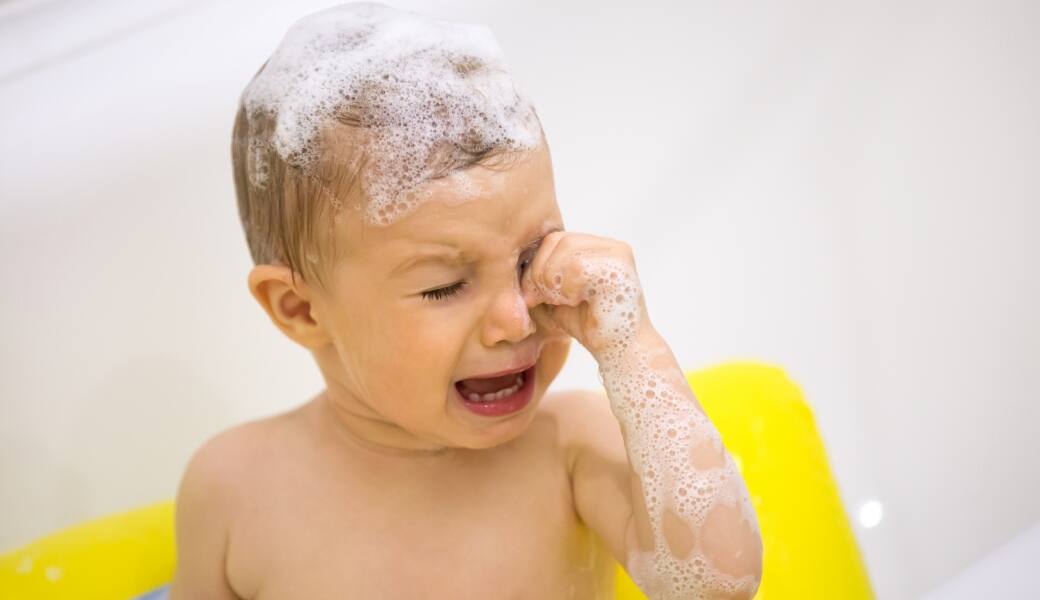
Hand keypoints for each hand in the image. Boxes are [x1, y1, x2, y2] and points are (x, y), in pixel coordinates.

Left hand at [521, 231, 651, 356]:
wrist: (620, 353)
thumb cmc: (588, 325)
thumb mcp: (557, 293)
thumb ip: (542, 274)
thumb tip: (513, 261)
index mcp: (599, 247)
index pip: (555, 238)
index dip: (537, 264)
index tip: (533, 293)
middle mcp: (612, 247)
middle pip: (558, 240)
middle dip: (540, 271)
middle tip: (542, 298)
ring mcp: (618, 257)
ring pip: (566, 249)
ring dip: (553, 279)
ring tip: (562, 300)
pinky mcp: (620, 273)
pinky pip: (578, 268)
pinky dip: (567, 288)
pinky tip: (576, 302)